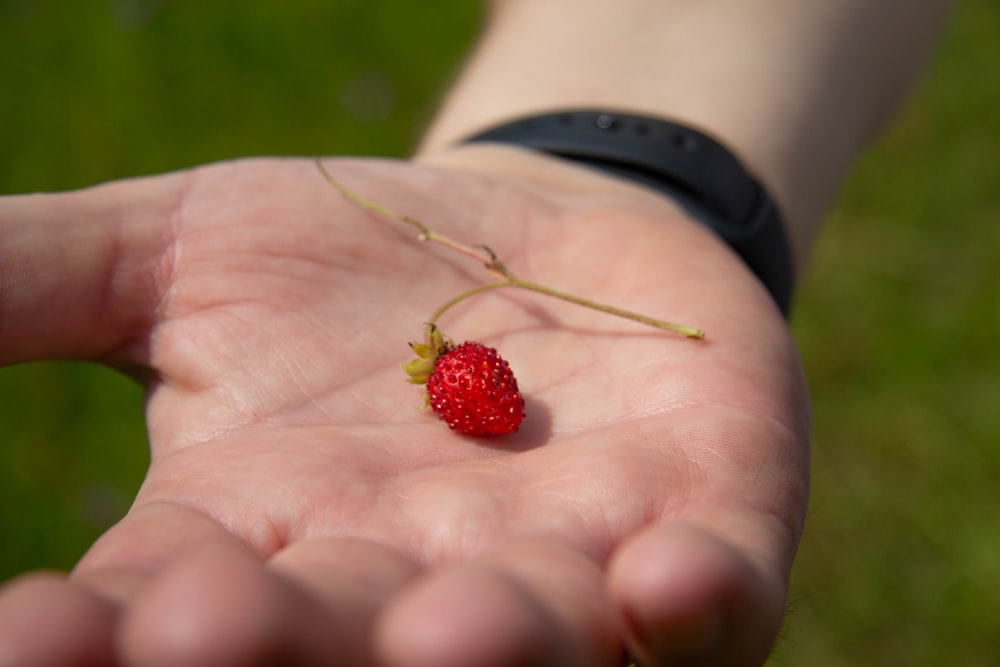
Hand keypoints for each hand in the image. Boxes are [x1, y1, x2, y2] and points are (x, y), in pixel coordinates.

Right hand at [0, 151, 808, 666]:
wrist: (537, 231)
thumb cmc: (356, 261)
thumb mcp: (185, 248)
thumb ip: (34, 278)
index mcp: (269, 538)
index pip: (156, 615)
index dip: (89, 634)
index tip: (26, 634)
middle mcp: (408, 584)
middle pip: (337, 643)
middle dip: (276, 644)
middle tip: (207, 627)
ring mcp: (566, 568)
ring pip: (527, 641)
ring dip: (488, 645)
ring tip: (443, 631)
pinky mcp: (696, 524)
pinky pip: (706, 595)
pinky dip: (693, 601)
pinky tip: (666, 580)